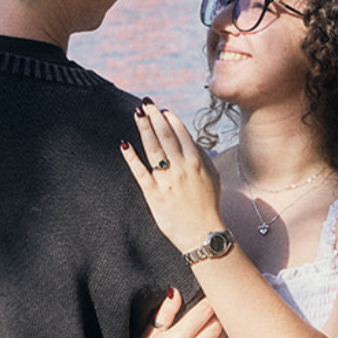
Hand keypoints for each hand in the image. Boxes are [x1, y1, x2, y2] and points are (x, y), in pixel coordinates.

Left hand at [121, 105, 226, 252]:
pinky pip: (140, 172)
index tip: (162, 110)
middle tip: (145, 103)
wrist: (202, 234)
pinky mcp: (154, 194)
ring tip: (137, 114)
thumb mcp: (212, 176)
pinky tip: (125, 144)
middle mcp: (182, 168)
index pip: (181, 133)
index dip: (170, 119)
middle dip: (155, 117)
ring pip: (153, 149)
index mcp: (197, 162)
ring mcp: (167, 181)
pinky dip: (132, 158)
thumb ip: (201, 155)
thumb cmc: (208, 204)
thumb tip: (187, 137)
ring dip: (144, 129)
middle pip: (165, 136)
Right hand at [124, 287, 226, 337]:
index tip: (209, 297)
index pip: (205, 311)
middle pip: (218, 325)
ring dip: (219, 334)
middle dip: (216, 316)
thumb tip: (175, 291)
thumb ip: (166, 312)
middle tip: (210, 314)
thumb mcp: (150, 334)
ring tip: (209, 330)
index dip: (209, 300)